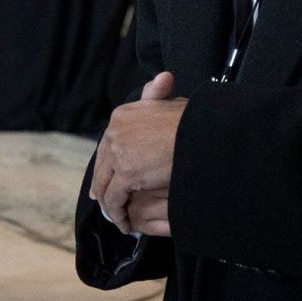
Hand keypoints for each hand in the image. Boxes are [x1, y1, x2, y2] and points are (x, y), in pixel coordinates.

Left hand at [91, 71, 184, 235]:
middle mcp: (114, 132)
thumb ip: (160, 95)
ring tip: (117, 217)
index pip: (108, 144)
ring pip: (105, 185)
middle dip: (102, 185)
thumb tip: (163, 77)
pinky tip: (124, 223)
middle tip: (105, 202)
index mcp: (122, 115)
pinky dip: (118, 213)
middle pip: (102, 165)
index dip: (107, 163)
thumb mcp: (172, 100)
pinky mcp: (126, 174)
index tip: (106, 177)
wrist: (199, 132)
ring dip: (110, 203)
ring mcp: (118, 154)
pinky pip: (115, 199)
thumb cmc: (192, 118)